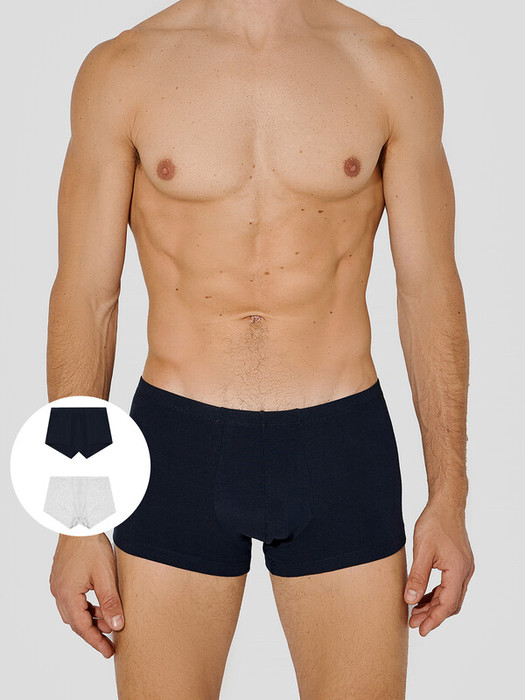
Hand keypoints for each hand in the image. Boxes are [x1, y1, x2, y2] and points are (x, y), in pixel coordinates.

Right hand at [49, 533, 123, 657]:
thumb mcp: (106, 576)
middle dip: (93, 633)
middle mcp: (59, 593)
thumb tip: (117, 625)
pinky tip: (98, 605)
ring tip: (108, 623)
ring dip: (90, 618)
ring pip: (74, 611)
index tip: (108, 652)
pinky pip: (72, 600)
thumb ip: (110, 602)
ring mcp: (58, 585)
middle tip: (110, 642)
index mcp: (68, 595)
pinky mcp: (62, 578)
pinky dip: (85, 607)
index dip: (96, 642)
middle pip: (76, 622)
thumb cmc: (92, 546)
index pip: (82, 627)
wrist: (79, 523)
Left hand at [404, 499, 473, 635]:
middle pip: (451, 603)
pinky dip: (438, 594)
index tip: (420, 630)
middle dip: (432, 615)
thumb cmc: (434, 523)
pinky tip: (424, 596)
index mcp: (458, 570)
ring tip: (415, 611)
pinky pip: (450, 585)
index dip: (433, 619)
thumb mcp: (422, 551)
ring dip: (434, 605)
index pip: (447, 604)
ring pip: (451, 596)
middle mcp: (465, 572)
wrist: (445, 505)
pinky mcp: (459, 563)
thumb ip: (417, 577)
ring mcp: (464, 568)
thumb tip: (410, 599)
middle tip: (413, 622)